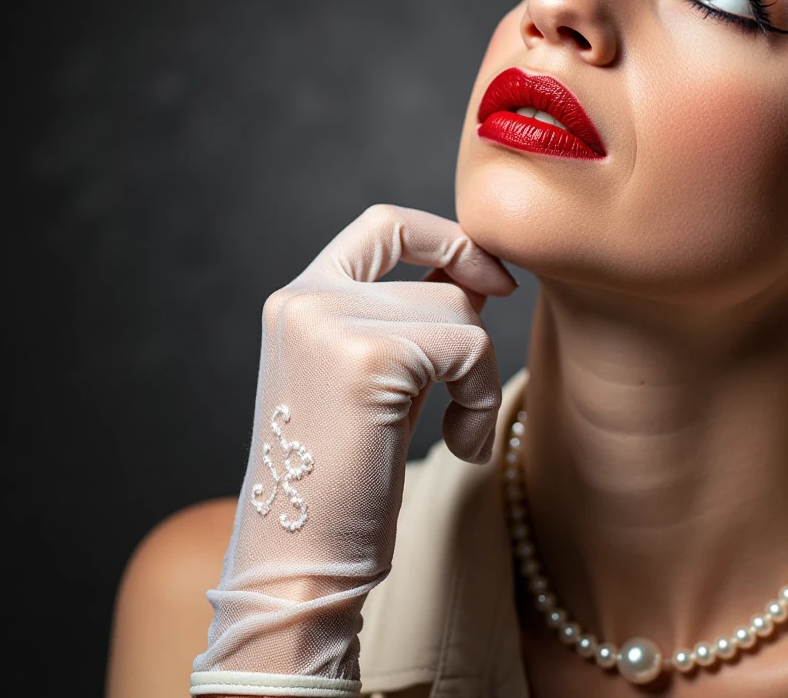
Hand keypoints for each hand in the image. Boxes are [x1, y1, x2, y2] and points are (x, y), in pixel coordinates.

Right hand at [189, 204, 517, 696]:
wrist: (302, 562)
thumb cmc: (343, 483)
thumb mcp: (367, 379)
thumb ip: (405, 320)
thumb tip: (478, 273)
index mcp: (297, 301)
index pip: (384, 224)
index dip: (447, 239)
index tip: (490, 278)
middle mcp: (304, 298)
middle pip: (441, 279)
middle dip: (473, 339)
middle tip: (462, 400)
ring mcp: (330, 323)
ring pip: (463, 314)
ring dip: (479, 379)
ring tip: (455, 433)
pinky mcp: (368, 359)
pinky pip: (469, 350)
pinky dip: (479, 401)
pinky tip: (460, 448)